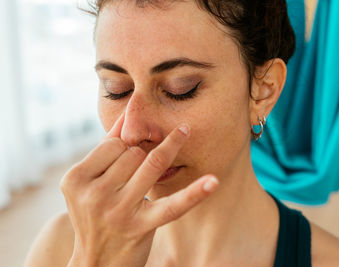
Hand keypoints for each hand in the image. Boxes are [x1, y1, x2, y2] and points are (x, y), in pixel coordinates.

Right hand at [60, 112, 218, 266]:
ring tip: (183, 133)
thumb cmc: (95, 213)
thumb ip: (106, 146)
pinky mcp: (141, 226)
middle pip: (133, 152)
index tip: (132, 152)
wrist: (96, 262)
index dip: (127, 144)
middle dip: (143, 153)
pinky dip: (195, 192)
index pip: (113, 143)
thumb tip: (127, 112)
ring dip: (167, 150)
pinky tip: (213, 181)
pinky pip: (172, 204)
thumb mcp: (88, 182)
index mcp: (75, 179)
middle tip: (141, 169)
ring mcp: (118, 211)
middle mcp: (94, 195)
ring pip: (152, 163)